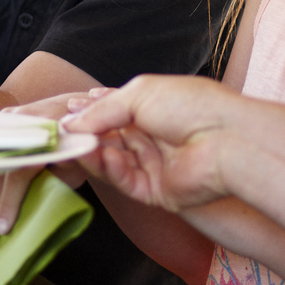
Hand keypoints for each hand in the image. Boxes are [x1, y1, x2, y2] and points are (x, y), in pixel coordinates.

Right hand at [0, 93, 101, 246]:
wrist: (77, 113)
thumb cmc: (82, 144)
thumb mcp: (78, 165)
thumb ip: (58, 178)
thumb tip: (34, 206)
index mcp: (43, 133)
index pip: (18, 172)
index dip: (9, 202)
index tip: (4, 228)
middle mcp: (19, 123)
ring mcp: (5, 123)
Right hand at [63, 75, 239, 212]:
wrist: (227, 141)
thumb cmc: (193, 107)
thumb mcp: (139, 93)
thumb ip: (102, 110)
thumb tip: (70, 123)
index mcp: (152, 107)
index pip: (111, 112)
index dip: (86, 114)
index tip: (61, 116)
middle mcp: (152, 136)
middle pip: (107, 139)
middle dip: (83, 136)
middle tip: (57, 136)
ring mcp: (154, 164)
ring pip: (111, 161)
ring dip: (92, 152)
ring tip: (73, 145)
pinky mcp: (155, 191)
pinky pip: (124, 180)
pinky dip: (107, 168)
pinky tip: (98, 156)